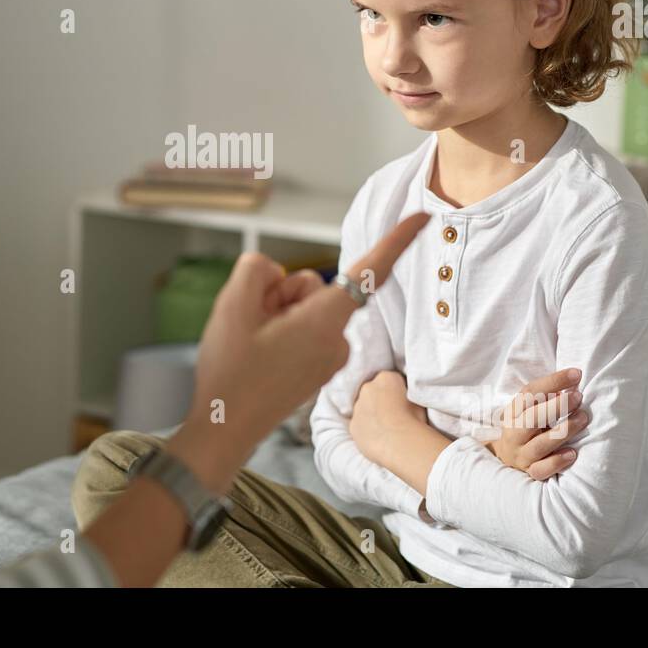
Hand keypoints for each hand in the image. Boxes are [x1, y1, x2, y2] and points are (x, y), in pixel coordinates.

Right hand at [169, 212, 431, 492]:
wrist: (224, 429)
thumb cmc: (230, 371)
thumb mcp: (231, 305)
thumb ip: (257, 271)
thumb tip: (278, 275)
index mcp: (324, 323)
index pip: (369, 271)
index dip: (396, 241)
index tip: (423, 218)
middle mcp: (337, 341)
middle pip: (313, 286)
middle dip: (280, 294)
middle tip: (250, 324)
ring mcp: (329, 357)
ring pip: (305, 308)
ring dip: (277, 315)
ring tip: (251, 343)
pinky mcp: (318, 368)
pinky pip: (304, 329)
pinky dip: (281, 332)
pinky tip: (258, 354)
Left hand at [348, 370, 429, 468]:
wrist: (400, 442)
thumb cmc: (414, 419)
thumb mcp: (418, 398)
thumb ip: (407, 392)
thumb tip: (404, 396)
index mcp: (386, 378)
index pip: (390, 381)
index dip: (397, 392)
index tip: (403, 403)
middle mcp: (367, 388)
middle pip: (373, 392)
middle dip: (381, 401)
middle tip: (394, 415)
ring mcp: (357, 407)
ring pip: (364, 409)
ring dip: (372, 416)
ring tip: (388, 429)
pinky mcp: (353, 425)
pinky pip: (360, 426)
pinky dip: (367, 431)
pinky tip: (379, 439)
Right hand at [482, 369, 587, 480]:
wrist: (506, 456)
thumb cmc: (527, 426)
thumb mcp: (530, 409)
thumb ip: (546, 397)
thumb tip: (572, 383)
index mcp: (514, 411)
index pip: (530, 392)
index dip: (553, 382)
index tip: (576, 374)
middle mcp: (514, 432)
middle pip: (532, 418)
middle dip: (557, 406)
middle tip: (578, 396)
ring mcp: (521, 453)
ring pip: (540, 444)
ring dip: (563, 431)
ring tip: (583, 418)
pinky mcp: (529, 471)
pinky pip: (541, 470)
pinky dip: (556, 462)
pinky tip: (572, 454)